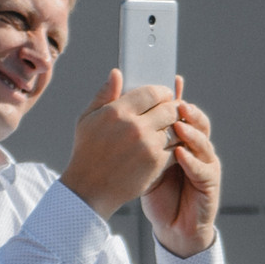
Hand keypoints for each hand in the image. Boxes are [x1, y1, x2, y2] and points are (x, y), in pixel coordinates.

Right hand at [59, 70, 185, 221]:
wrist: (90, 190)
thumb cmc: (87, 152)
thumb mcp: (87, 119)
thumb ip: (104, 94)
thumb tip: (117, 73)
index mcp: (118, 112)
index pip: (152, 92)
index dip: (163, 91)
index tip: (165, 94)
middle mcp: (135, 126)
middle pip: (169, 108)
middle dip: (174, 108)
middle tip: (174, 110)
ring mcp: (147, 145)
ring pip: (176, 128)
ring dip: (178, 127)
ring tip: (175, 127)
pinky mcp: (156, 163)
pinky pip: (176, 147)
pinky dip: (178, 145)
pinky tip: (173, 145)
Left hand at [142, 82, 220, 258]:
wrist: (172, 225)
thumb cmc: (158, 192)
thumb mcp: (142, 160)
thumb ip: (137, 134)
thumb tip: (125, 106)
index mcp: (182, 139)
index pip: (183, 113)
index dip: (178, 97)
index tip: (170, 82)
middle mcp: (197, 148)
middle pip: (198, 122)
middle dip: (187, 111)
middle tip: (175, 101)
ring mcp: (206, 164)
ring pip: (204, 142)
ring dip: (192, 132)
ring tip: (178, 125)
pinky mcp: (210, 183)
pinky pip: (203, 169)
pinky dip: (192, 160)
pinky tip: (180, 154)